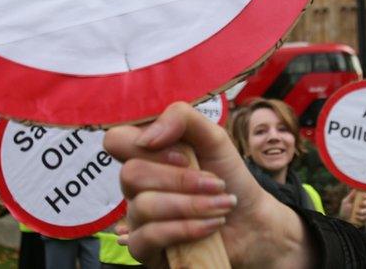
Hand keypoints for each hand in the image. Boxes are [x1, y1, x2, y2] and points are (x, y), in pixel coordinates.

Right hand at [104, 102, 312, 268]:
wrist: (250, 219)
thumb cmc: (228, 176)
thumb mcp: (213, 137)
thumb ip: (181, 117)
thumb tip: (146, 137)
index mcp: (146, 154)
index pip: (116, 141)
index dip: (145, 145)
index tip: (182, 155)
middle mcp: (136, 186)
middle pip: (130, 174)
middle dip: (180, 179)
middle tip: (214, 183)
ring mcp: (137, 217)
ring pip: (143, 206)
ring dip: (192, 205)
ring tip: (221, 206)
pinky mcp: (144, 248)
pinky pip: (147, 237)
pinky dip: (185, 229)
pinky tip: (210, 226)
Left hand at [340, 189, 365, 226]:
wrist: (345, 222)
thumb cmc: (344, 211)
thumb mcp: (345, 202)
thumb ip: (350, 196)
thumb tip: (355, 188)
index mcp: (360, 198)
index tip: (364, 196)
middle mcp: (364, 204)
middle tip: (361, 205)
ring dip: (362, 211)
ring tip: (356, 213)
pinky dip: (362, 217)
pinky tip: (357, 218)